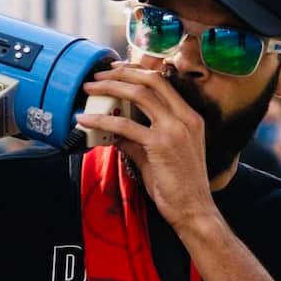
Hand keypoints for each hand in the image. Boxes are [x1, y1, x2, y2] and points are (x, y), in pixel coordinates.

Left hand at [78, 64, 214, 224]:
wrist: (194, 210)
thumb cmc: (180, 187)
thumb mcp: (160, 156)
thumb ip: (139, 141)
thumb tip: (116, 133)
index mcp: (189, 117)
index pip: (162, 82)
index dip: (136, 72)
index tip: (116, 71)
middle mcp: (185, 118)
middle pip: (150, 81)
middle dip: (121, 73)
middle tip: (98, 75)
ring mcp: (175, 129)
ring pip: (139, 95)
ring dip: (110, 88)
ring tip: (90, 89)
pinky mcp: (160, 144)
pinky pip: (125, 125)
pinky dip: (103, 120)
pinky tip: (87, 120)